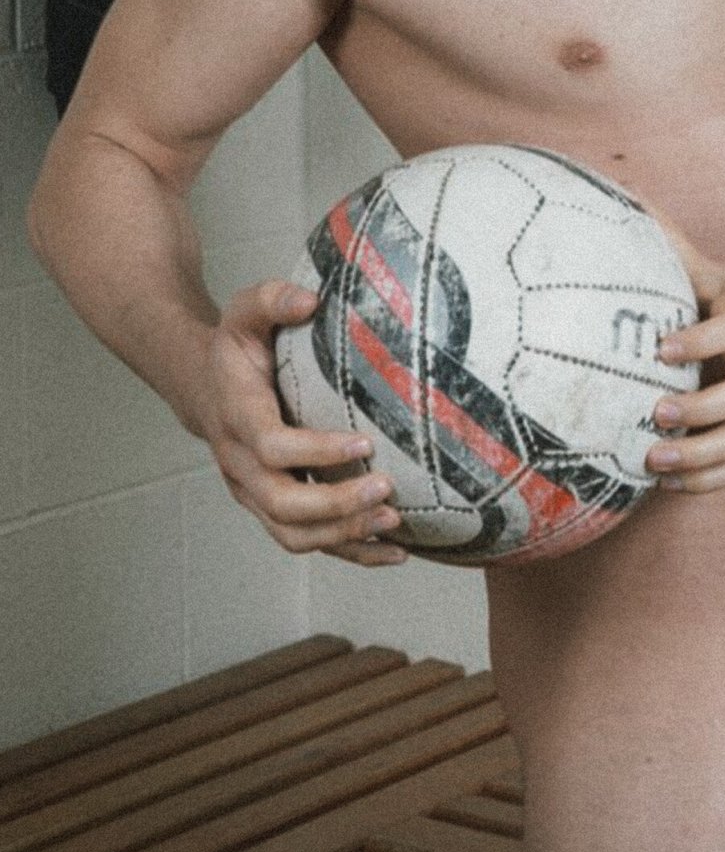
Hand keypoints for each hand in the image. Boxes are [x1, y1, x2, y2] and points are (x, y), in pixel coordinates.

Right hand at [200, 279, 409, 566]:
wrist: (202, 386)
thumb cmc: (235, 349)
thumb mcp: (245, 311)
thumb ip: (273, 298)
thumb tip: (311, 300)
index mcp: (238, 416)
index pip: (272, 446)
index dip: (316, 451)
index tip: (364, 440)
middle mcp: (241, 463)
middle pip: (283, 502)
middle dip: (336, 504)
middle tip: (386, 488)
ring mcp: (253, 492)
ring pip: (292, 533)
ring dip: (344, 536)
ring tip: (395, 523)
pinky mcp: (271, 508)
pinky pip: (307, 542)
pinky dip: (350, 552)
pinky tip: (394, 553)